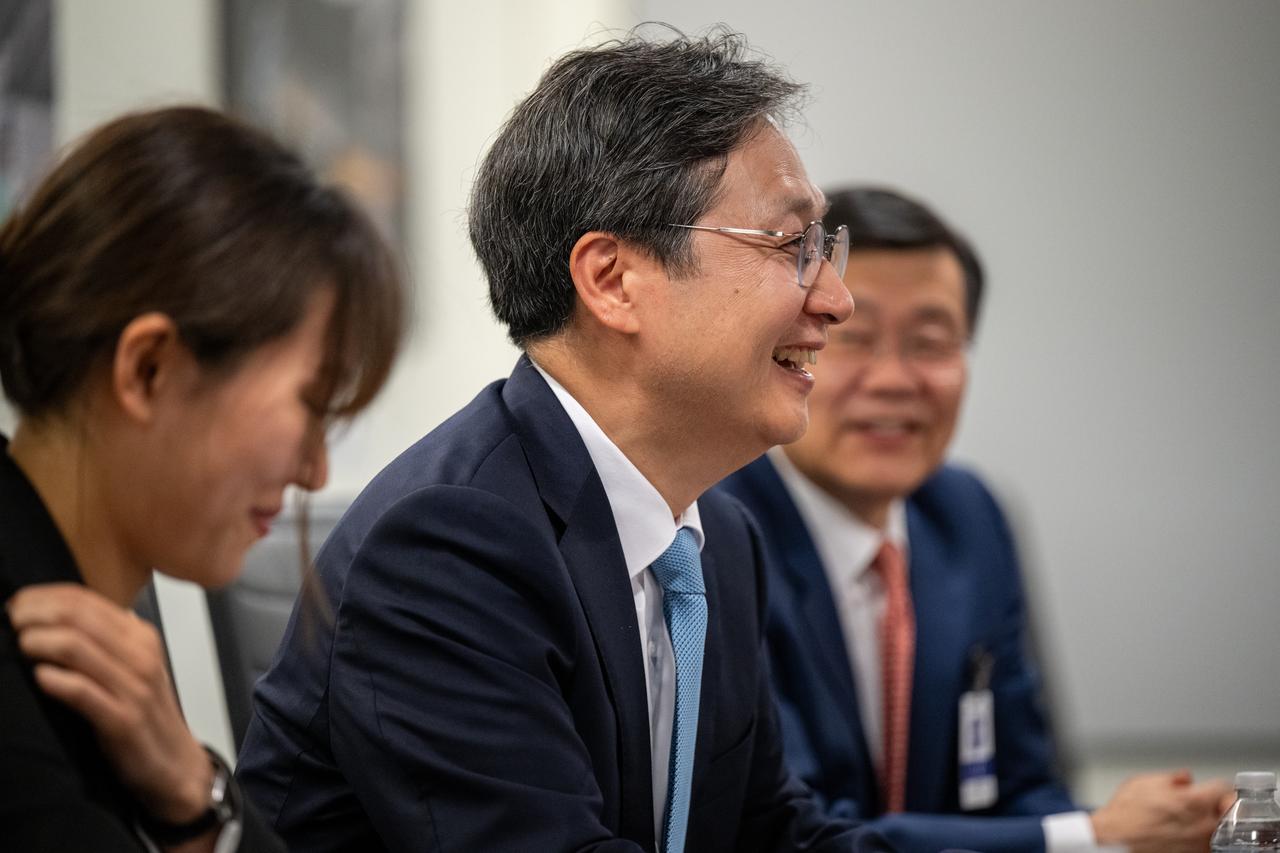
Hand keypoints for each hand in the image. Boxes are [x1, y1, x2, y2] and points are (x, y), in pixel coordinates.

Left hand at [6, 584, 214, 834]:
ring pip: (75, 648)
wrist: (172, 760)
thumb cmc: (143, 711)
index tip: (18, 604)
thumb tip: (56, 615)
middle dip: (35, 614)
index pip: (86, 600)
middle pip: (77, 617)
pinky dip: (54, 681)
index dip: (44, 597)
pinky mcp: (122, 719)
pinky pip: (82, 691)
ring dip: (37, 642)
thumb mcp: (132, 665)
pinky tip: (39, 679)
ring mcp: (133, 687)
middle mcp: (140, 655)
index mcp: (141, 636)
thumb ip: (104, 640)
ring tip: (20, 647)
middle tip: (11, 622)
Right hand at [1090, 769, 1232, 852]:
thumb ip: (1171, 778)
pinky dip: (1199, 838)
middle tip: (1204, 803)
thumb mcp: (1144, 781)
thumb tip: (1184, 778)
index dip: (1213, 785)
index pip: (1223, 788)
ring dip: (1210, 822)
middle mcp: (1203, 824)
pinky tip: (1182, 833)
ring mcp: (1200, 843)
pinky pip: (1206, 844)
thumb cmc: (1125, 814)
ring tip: (1189, 819)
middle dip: (1217, 804)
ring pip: (1219, 829)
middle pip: (1228, 811)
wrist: (1115, 840)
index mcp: (1194, 801)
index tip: (1209, 787)